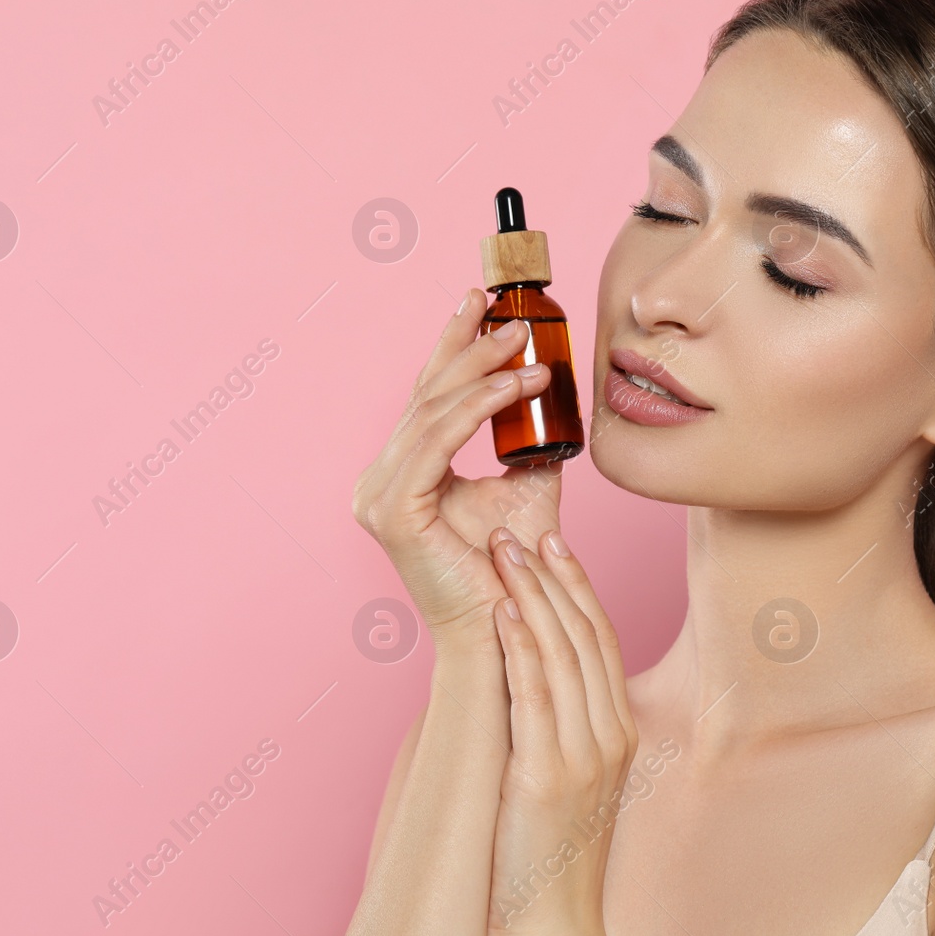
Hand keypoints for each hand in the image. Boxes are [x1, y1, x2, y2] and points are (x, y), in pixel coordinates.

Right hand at [352, 288, 564, 639]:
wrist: (504, 629)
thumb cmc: (514, 571)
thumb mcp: (527, 493)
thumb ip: (530, 450)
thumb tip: (556, 407)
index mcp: (402, 475)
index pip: (427, 399)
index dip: (452, 347)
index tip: (481, 306)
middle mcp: (379, 481)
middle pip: (425, 396)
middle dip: (468, 346)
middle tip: (508, 313)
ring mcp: (377, 496)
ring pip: (431, 412)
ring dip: (483, 373)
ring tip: (527, 347)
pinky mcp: (391, 512)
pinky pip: (438, 441)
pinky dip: (478, 407)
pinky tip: (514, 385)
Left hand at [484, 527, 633, 935]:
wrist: (553, 926)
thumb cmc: (548, 855)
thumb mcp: (567, 778)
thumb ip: (559, 726)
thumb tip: (528, 679)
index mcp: (617, 732)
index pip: (602, 641)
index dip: (578, 588)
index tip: (556, 545)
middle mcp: (609, 735)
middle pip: (585, 636)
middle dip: (552, 577)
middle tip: (524, 530)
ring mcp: (583, 756)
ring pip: (561, 654)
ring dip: (530, 595)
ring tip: (504, 551)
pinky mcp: (546, 777)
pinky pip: (534, 697)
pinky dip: (518, 647)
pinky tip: (499, 611)